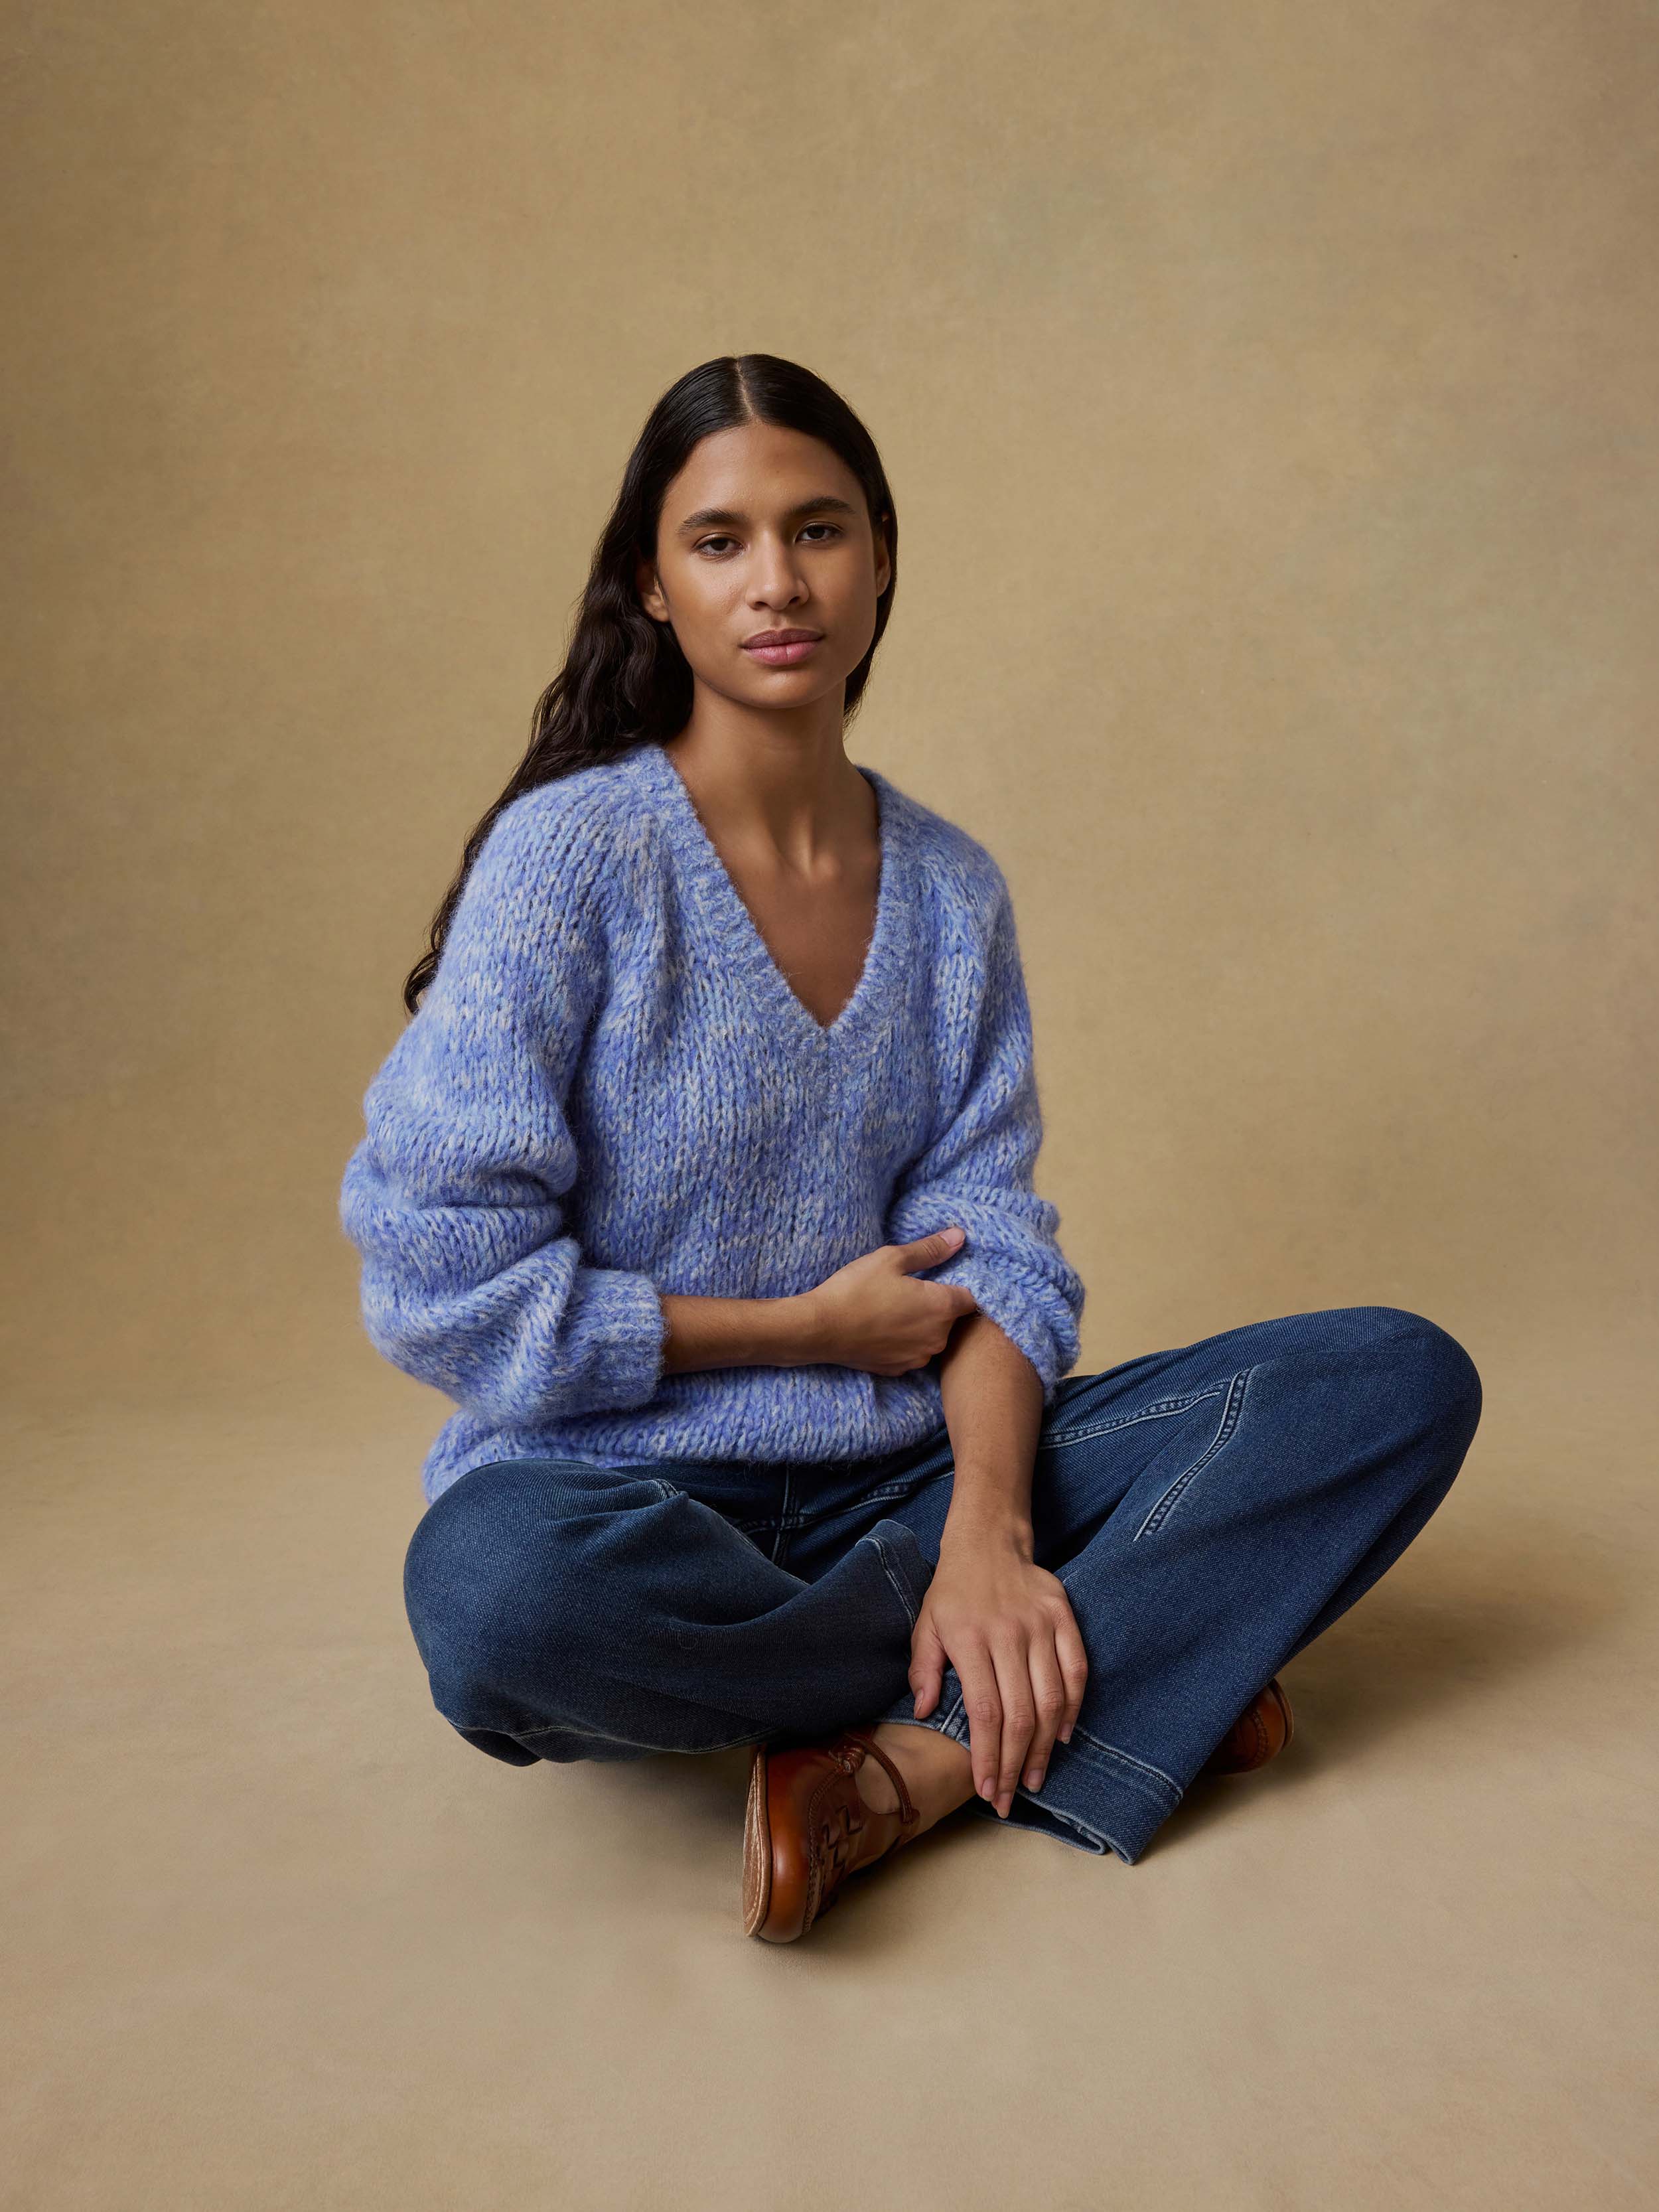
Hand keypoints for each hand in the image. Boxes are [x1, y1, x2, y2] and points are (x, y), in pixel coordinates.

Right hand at [802, 1227, 979, 1375]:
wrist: (820, 1329)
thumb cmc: (856, 1289)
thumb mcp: (892, 1259)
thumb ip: (930, 1250)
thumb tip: (960, 1237)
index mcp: (942, 1307)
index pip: (971, 1297)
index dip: (959, 1285)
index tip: (940, 1278)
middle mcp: (938, 1338)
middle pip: (951, 1318)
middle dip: (938, 1305)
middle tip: (909, 1290)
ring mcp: (918, 1357)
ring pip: (932, 1337)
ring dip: (922, 1324)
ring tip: (894, 1309)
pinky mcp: (899, 1369)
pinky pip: (912, 1351)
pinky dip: (904, 1341)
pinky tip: (883, 1328)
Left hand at [908, 1516, 1088, 1815]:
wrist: (988, 1541)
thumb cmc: (952, 1591)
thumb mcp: (925, 1625)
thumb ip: (923, 1669)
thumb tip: (923, 1712)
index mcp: (970, 1639)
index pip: (985, 1713)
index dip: (989, 1757)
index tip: (988, 1790)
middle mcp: (1008, 1634)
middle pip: (1020, 1714)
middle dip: (1015, 1764)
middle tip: (1011, 1796)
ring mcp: (1040, 1625)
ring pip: (1052, 1699)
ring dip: (1044, 1746)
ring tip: (1035, 1776)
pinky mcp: (1064, 1616)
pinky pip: (1076, 1670)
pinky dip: (1073, 1707)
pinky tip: (1062, 1735)